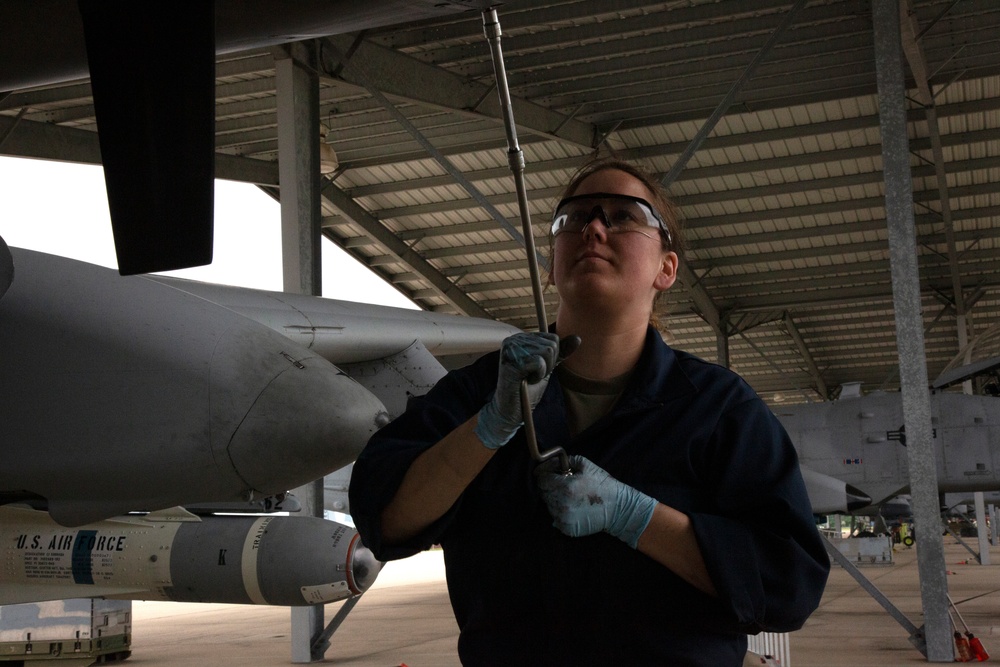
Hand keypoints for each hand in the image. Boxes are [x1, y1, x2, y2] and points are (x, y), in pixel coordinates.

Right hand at [474, 332, 559, 448]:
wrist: (511, 409)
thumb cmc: (528, 388)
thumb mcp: (548, 367)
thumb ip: (561, 352)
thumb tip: (577, 338)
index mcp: (521, 338)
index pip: (553, 339)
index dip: (552, 359)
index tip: (537, 369)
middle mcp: (514, 339)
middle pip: (551, 345)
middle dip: (548, 365)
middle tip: (532, 376)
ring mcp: (511, 349)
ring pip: (547, 352)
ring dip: (543, 371)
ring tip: (528, 378)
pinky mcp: (511, 361)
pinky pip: (540, 362)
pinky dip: (538, 375)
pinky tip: (526, 381)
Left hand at [535, 455, 656, 547]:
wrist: (618, 508)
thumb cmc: (603, 484)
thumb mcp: (586, 465)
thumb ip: (566, 461)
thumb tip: (550, 461)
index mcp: (565, 487)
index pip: (542, 480)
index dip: (545, 475)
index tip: (549, 474)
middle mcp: (561, 504)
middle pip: (543, 493)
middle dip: (551, 487)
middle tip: (563, 485)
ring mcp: (563, 518)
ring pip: (549, 506)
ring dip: (555, 500)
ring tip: (570, 497)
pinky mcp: (567, 529)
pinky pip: (555, 519)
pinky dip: (560, 513)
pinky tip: (573, 508)